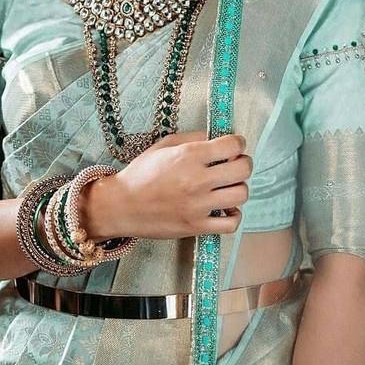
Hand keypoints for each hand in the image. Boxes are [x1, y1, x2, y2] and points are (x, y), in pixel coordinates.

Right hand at [82, 130, 251, 240]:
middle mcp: (197, 180)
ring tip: (227, 187)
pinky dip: (234, 216)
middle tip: (234, 165)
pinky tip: (225, 209)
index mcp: (189, 156)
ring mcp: (199, 205)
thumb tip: (216, 138)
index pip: (233, 145)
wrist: (121, 205)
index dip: (238, 143)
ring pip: (241, 194)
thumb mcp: (163, 145)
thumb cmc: (140, 174)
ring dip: (238, 188)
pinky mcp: (197, 226)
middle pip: (243, 169)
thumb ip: (192, 138)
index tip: (234, 146)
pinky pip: (231, 224)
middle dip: (243, 163)